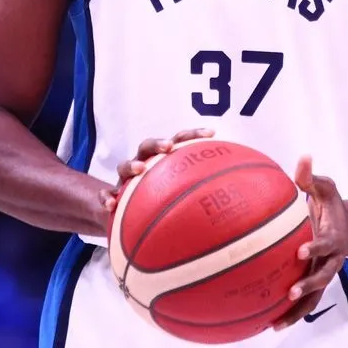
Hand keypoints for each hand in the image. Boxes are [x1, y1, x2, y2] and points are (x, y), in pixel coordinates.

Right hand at [100, 128, 214, 213]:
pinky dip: (106, 198)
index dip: (194, 135)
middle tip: (169, 147)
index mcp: (163, 162)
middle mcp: (144, 165)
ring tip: (138, 169)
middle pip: (149, 146)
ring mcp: (125, 180)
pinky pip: (105, 196)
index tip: (212, 134)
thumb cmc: (158, 204)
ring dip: (131, 164)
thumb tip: (242, 209)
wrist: (123, 214)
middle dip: (159, 143)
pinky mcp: (111, 196)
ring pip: (124, 165)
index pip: (180, 141)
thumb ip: (203, 200)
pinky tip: (109, 205)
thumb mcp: (179, 201)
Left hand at [273, 155, 347, 329]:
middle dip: (308, 286)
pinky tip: (269, 324)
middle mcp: (331, 260)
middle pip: (323, 277)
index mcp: (333, 237)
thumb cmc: (332, 203)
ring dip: (298, 310)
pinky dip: (291, 313)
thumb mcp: (325, 187)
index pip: (326, 244)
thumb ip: (311, 177)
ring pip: (315, 297)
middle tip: (292, 292)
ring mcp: (325, 273)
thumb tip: (303, 158)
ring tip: (276, 323)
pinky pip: (306, 301)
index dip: (315, 248)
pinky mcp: (316, 281)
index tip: (300, 251)